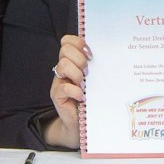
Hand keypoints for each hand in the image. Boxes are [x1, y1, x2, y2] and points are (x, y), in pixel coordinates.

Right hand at [42, 35, 89, 149]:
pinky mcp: (56, 95)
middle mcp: (63, 68)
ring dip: (77, 75)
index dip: (78, 43)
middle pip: (65, 50)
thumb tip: (107, 51)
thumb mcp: (95, 78)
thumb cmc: (92, 98)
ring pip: (63, 65)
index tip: (90, 54)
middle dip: (80, 59)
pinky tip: (82, 97)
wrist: (82, 122)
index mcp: (72, 60)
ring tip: (84, 86)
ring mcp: (58, 81)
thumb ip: (95, 65)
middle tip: (88, 72)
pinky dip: (75, 91)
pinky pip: (63, 87)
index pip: (67, 41)